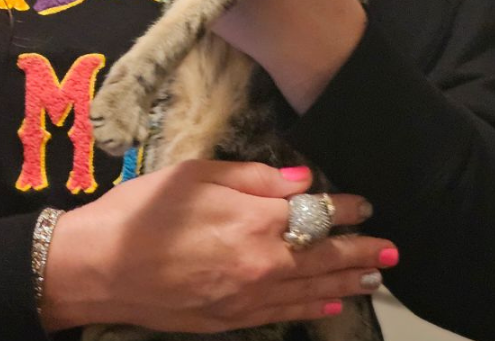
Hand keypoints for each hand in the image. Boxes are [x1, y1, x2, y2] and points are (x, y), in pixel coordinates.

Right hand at [40, 160, 395, 332]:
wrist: (102, 268)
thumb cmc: (141, 211)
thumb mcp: (192, 175)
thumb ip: (250, 177)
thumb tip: (300, 179)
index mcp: (251, 220)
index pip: (314, 213)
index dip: (344, 208)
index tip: (364, 204)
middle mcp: (261, 262)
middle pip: (323, 256)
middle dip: (361, 251)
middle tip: (392, 249)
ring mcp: (249, 297)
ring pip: (313, 289)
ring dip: (349, 280)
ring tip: (377, 276)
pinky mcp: (233, 320)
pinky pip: (287, 314)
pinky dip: (315, 307)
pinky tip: (334, 304)